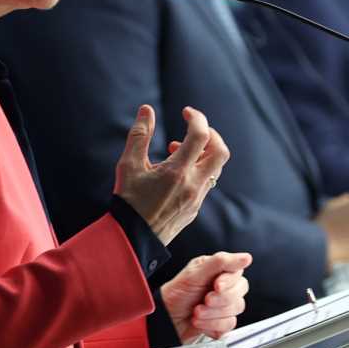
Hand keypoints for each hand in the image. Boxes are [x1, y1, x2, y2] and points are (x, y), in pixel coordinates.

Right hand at [113, 105, 228, 245]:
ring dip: (204, 152)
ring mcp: (197, 198)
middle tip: (194, 129)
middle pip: (220, 152)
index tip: (186, 112)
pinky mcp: (195, 207)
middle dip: (211, 135)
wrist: (133, 238)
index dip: (197, 118)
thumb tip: (147, 109)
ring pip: (216, 168)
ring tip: (178, 148)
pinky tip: (177, 169)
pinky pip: (207, 182)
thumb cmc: (128, 201)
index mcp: (177, 172)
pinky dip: (199, 168)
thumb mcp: (128, 165)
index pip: (200, 136)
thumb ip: (139, 135)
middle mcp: (193, 184)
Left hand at [159, 251, 251, 341]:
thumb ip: (220, 262)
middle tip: (205, 300)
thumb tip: (245, 258)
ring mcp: (225, 306)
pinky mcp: (223, 322)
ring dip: (213, 313)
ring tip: (196, 312)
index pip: (238, 273)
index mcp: (218, 271)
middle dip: (220, 299)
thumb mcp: (194, 274)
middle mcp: (224, 287)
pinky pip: (229, 325)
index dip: (229, 281)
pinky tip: (201, 322)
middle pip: (240, 291)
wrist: (165, 320)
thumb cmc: (176, 295)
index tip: (216, 285)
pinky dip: (212, 325)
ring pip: (236, 309)